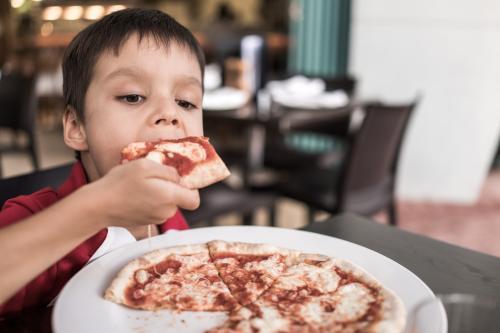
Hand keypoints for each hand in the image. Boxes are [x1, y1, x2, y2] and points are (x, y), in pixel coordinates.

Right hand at [83, 159, 198, 228]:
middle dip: (171, 188)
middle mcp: (166, 212)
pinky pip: (155, 209)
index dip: (191, 189)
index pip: (195, 200)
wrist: (98, 206)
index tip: (179, 179)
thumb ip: (168, 171)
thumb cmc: (121, 182)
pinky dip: (149, 201)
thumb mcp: (146, 166)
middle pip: (179, 200)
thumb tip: (180, 178)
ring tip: (140, 185)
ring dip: (159, 194)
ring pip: (167, 204)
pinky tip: (134, 194)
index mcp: (170, 198)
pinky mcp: (145, 222)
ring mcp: (156, 219)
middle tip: (152, 177)